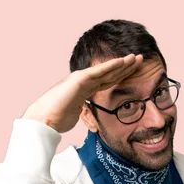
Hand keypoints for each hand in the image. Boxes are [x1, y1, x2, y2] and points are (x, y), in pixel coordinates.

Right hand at [22, 53, 143, 132]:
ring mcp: (81, 79)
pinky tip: (123, 61)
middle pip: (109, 74)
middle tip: (140, 61)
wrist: (44, 119)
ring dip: (122, 63)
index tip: (133, 73)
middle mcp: (83, 82)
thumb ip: (86, 115)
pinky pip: (99, 71)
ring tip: (136, 58)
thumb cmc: (56, 120)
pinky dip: (112, 66)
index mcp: (84, 90)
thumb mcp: (77, 116)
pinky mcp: (79, 79)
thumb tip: (95, 125)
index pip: (106, 82)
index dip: (120, 76)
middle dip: (125, 67)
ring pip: (107, 70)